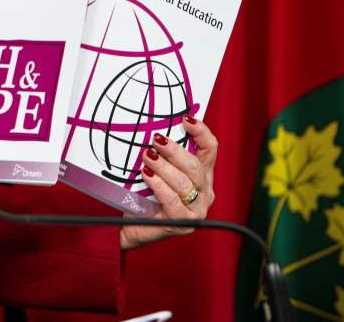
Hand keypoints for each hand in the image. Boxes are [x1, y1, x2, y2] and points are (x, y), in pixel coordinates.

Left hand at [119, 117, 216, 249]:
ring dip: (163, 167)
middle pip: (195, 165)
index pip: (210, 149)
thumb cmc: (145, 194)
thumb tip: (153, 129)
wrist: (133, 225)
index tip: (185, 119)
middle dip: (174, 150)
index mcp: (202, 175)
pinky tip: (147, 176)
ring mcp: (197, 209)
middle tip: (155, 139)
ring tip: (147, 157)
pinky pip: (172, 200)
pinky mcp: (184, 222)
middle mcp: (204, 191)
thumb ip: (161, 154)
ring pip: (184, 182)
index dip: (201, 132)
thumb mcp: (156, 170)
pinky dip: (158, 185)